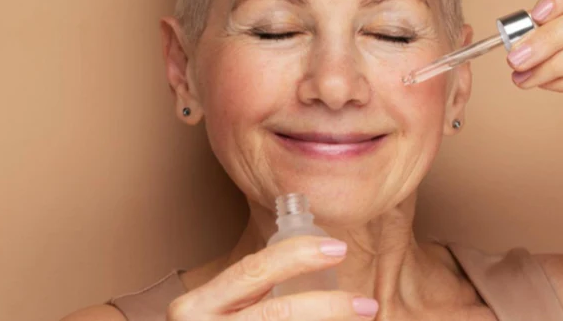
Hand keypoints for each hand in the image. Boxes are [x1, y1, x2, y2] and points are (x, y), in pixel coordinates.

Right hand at [166, 236, 377, 319]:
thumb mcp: (218, 312)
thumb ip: (250, 293)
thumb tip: (313, 264)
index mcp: (196, 307)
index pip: (253, 270)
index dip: (298, 256)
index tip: (338, 249)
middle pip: (276, 315)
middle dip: (327, 306)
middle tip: (366, 304)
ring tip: (363, 319)